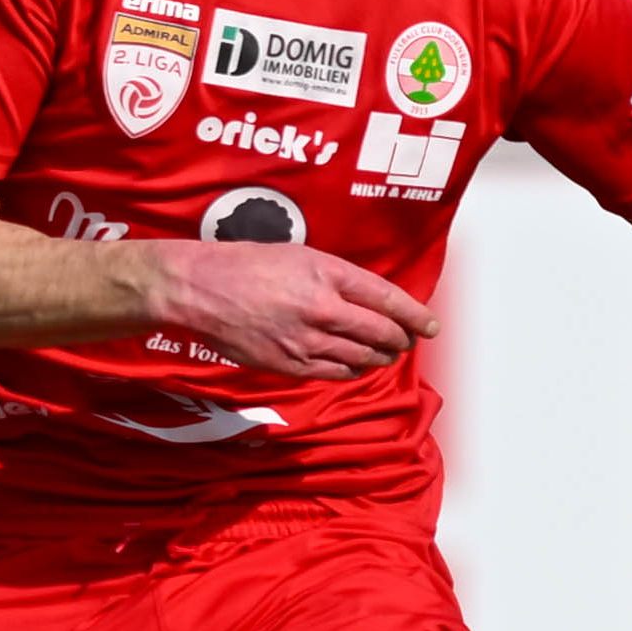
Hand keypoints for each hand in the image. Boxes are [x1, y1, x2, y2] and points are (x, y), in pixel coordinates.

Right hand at [139, 240, 436, 380]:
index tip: (430, 326)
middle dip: (402, 340)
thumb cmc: (246, 265)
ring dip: (380, 358)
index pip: (388, 300)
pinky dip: (352, 371)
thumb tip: (369, 300)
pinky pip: (334, 374)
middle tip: (407, 341)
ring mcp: (306, 341)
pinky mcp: (288, 364)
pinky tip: (354, 366)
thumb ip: (337, 278)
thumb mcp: (300, 256)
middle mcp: (322, 309)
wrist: (200, 289)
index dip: (416, 316)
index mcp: (328, 274)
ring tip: (383, 354)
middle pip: (382, 334)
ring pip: (362, 358)